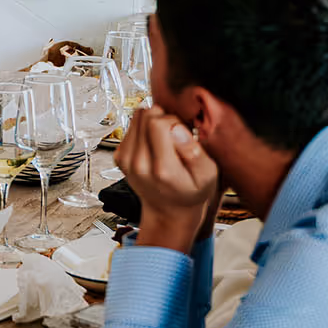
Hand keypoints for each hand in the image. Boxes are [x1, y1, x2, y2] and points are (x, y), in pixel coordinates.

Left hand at [115, 106, 218, 253]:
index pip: (158, 123)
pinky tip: (155, 144)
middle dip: (163, 117)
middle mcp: (139, 165)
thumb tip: (177, 129)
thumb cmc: (191, 191)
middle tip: (175, 135)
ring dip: (153, 121)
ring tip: (166, 139)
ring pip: (137, 117)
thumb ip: (195, 152)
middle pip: (146, 116)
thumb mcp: (207, 176)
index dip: (174, 120)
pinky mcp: (119, 156)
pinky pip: (130, 126)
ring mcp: (126, 161)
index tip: (183, 133)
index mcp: (162, 170)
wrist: (168, 211)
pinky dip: (143, 129)